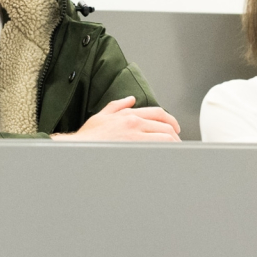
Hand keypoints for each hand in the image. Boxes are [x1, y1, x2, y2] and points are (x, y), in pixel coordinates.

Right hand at [50, 96, 180, 141]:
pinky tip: (168, 156)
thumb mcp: (101, 116)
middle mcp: (135, 123)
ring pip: (165, 138)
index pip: (158, 113)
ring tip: (175, 150)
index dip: (170, 120)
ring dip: (174, 143)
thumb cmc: (88, 136)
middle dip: (175, 134)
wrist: (79, 148)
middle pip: (165, 126)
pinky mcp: (136, 150)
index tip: (174, 128)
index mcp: (129, 115)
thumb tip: (129, 100)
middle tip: (178, 141)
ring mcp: (136, 137)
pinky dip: (166, 151)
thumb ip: (117, 106)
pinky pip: (158, 149)